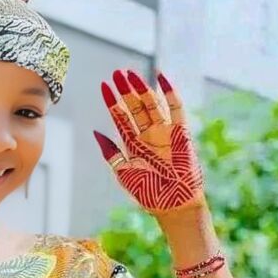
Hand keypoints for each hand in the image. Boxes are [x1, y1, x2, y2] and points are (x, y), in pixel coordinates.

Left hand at [93, 69, 205, 217]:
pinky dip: (169, 93)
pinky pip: (176, 109)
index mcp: (133, 145)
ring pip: (151, 104)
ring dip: (141, 88)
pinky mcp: (181, 133)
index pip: (121, 118)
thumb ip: (111, 153)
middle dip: (126, 90)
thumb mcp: (124, 173)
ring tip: (130, 74)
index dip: (113, 102)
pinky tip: (160, 78)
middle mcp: (148, 136)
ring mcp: (164, 133)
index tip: (104, 85)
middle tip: (117, 73)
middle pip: (135, 107)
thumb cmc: (148, 193)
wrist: (172, 204)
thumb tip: (96, 132)